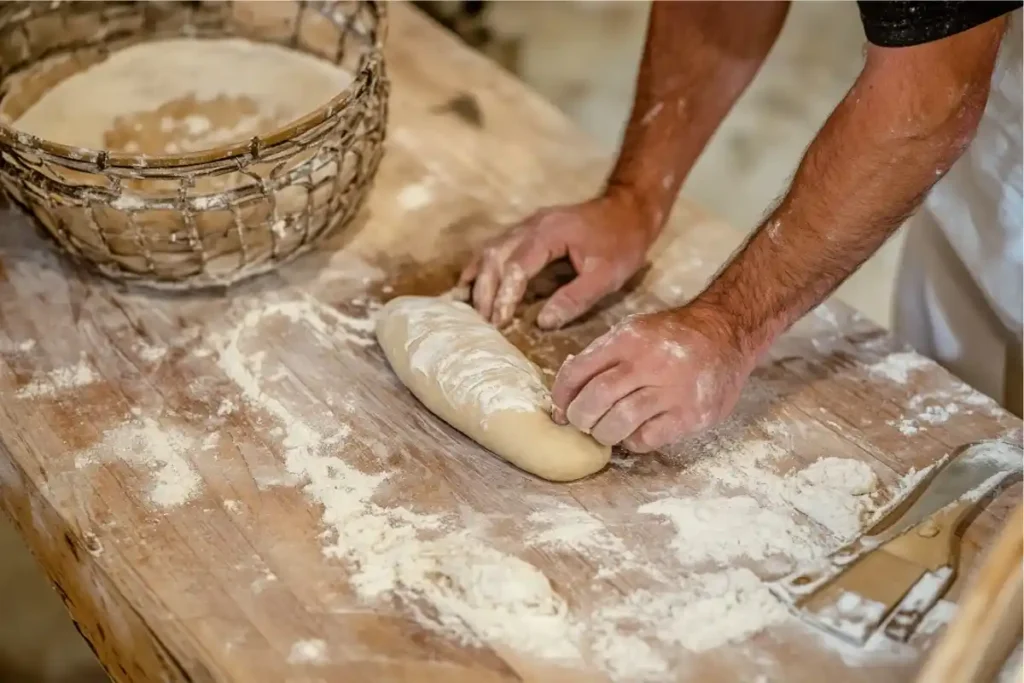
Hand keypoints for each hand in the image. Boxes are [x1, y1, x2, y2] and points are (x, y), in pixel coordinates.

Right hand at [459, 191, 656, 328]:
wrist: (630, 208)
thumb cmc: (622, 242)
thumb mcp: (607, 275)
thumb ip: (575, 298)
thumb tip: (542, 323)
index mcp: (549, 234)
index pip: (516, 266)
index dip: (505, 296)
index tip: (498, 323)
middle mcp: (531, 225)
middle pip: (494, 256)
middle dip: (484, 291)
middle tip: (482, 323)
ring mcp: (526, 224)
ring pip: (489, 249)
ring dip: (477, 279)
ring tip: (466, 308)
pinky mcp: (527, 229)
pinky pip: (495, 247)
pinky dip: (480, 267)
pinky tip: (469, 285)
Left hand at [550, 305, 755, 452]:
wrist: (727, 334)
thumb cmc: (673, 337)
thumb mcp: (634, 331)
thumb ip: (602, 355)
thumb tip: (566, 389)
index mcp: (627, 340)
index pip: (577, 372)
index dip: (561, 395)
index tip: (560, 408)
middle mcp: (649, 363)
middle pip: (595, 399)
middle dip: (579, 418)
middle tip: (582, 423)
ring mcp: (671, 390)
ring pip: (618, 423)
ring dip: (603, 433)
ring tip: (606, 432)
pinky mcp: (691, 414)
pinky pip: (647, 438)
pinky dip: (633, 442)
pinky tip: (634, 434)